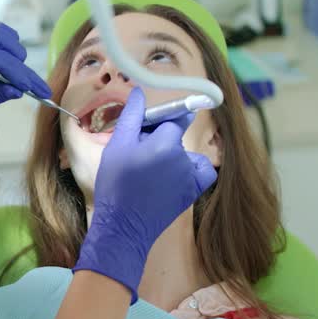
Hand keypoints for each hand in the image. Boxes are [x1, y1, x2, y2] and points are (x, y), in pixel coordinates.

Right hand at [73, 88, 217, 301]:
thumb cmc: (115, 185)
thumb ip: (132, 116)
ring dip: (172, 156)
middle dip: (160, 139)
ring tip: (150, 172)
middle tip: (137, 156)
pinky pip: (202, 171)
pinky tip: (174, 176)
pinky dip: (192, 169)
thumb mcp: (117, 147)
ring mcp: (191, 175)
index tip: (146, 129)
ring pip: (185, 153)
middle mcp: (184, 157)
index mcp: (165, 143)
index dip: (158, 121)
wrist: (122, 226)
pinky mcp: (194, 191)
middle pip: (176, 136)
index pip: (172, 118)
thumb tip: (140, 92)